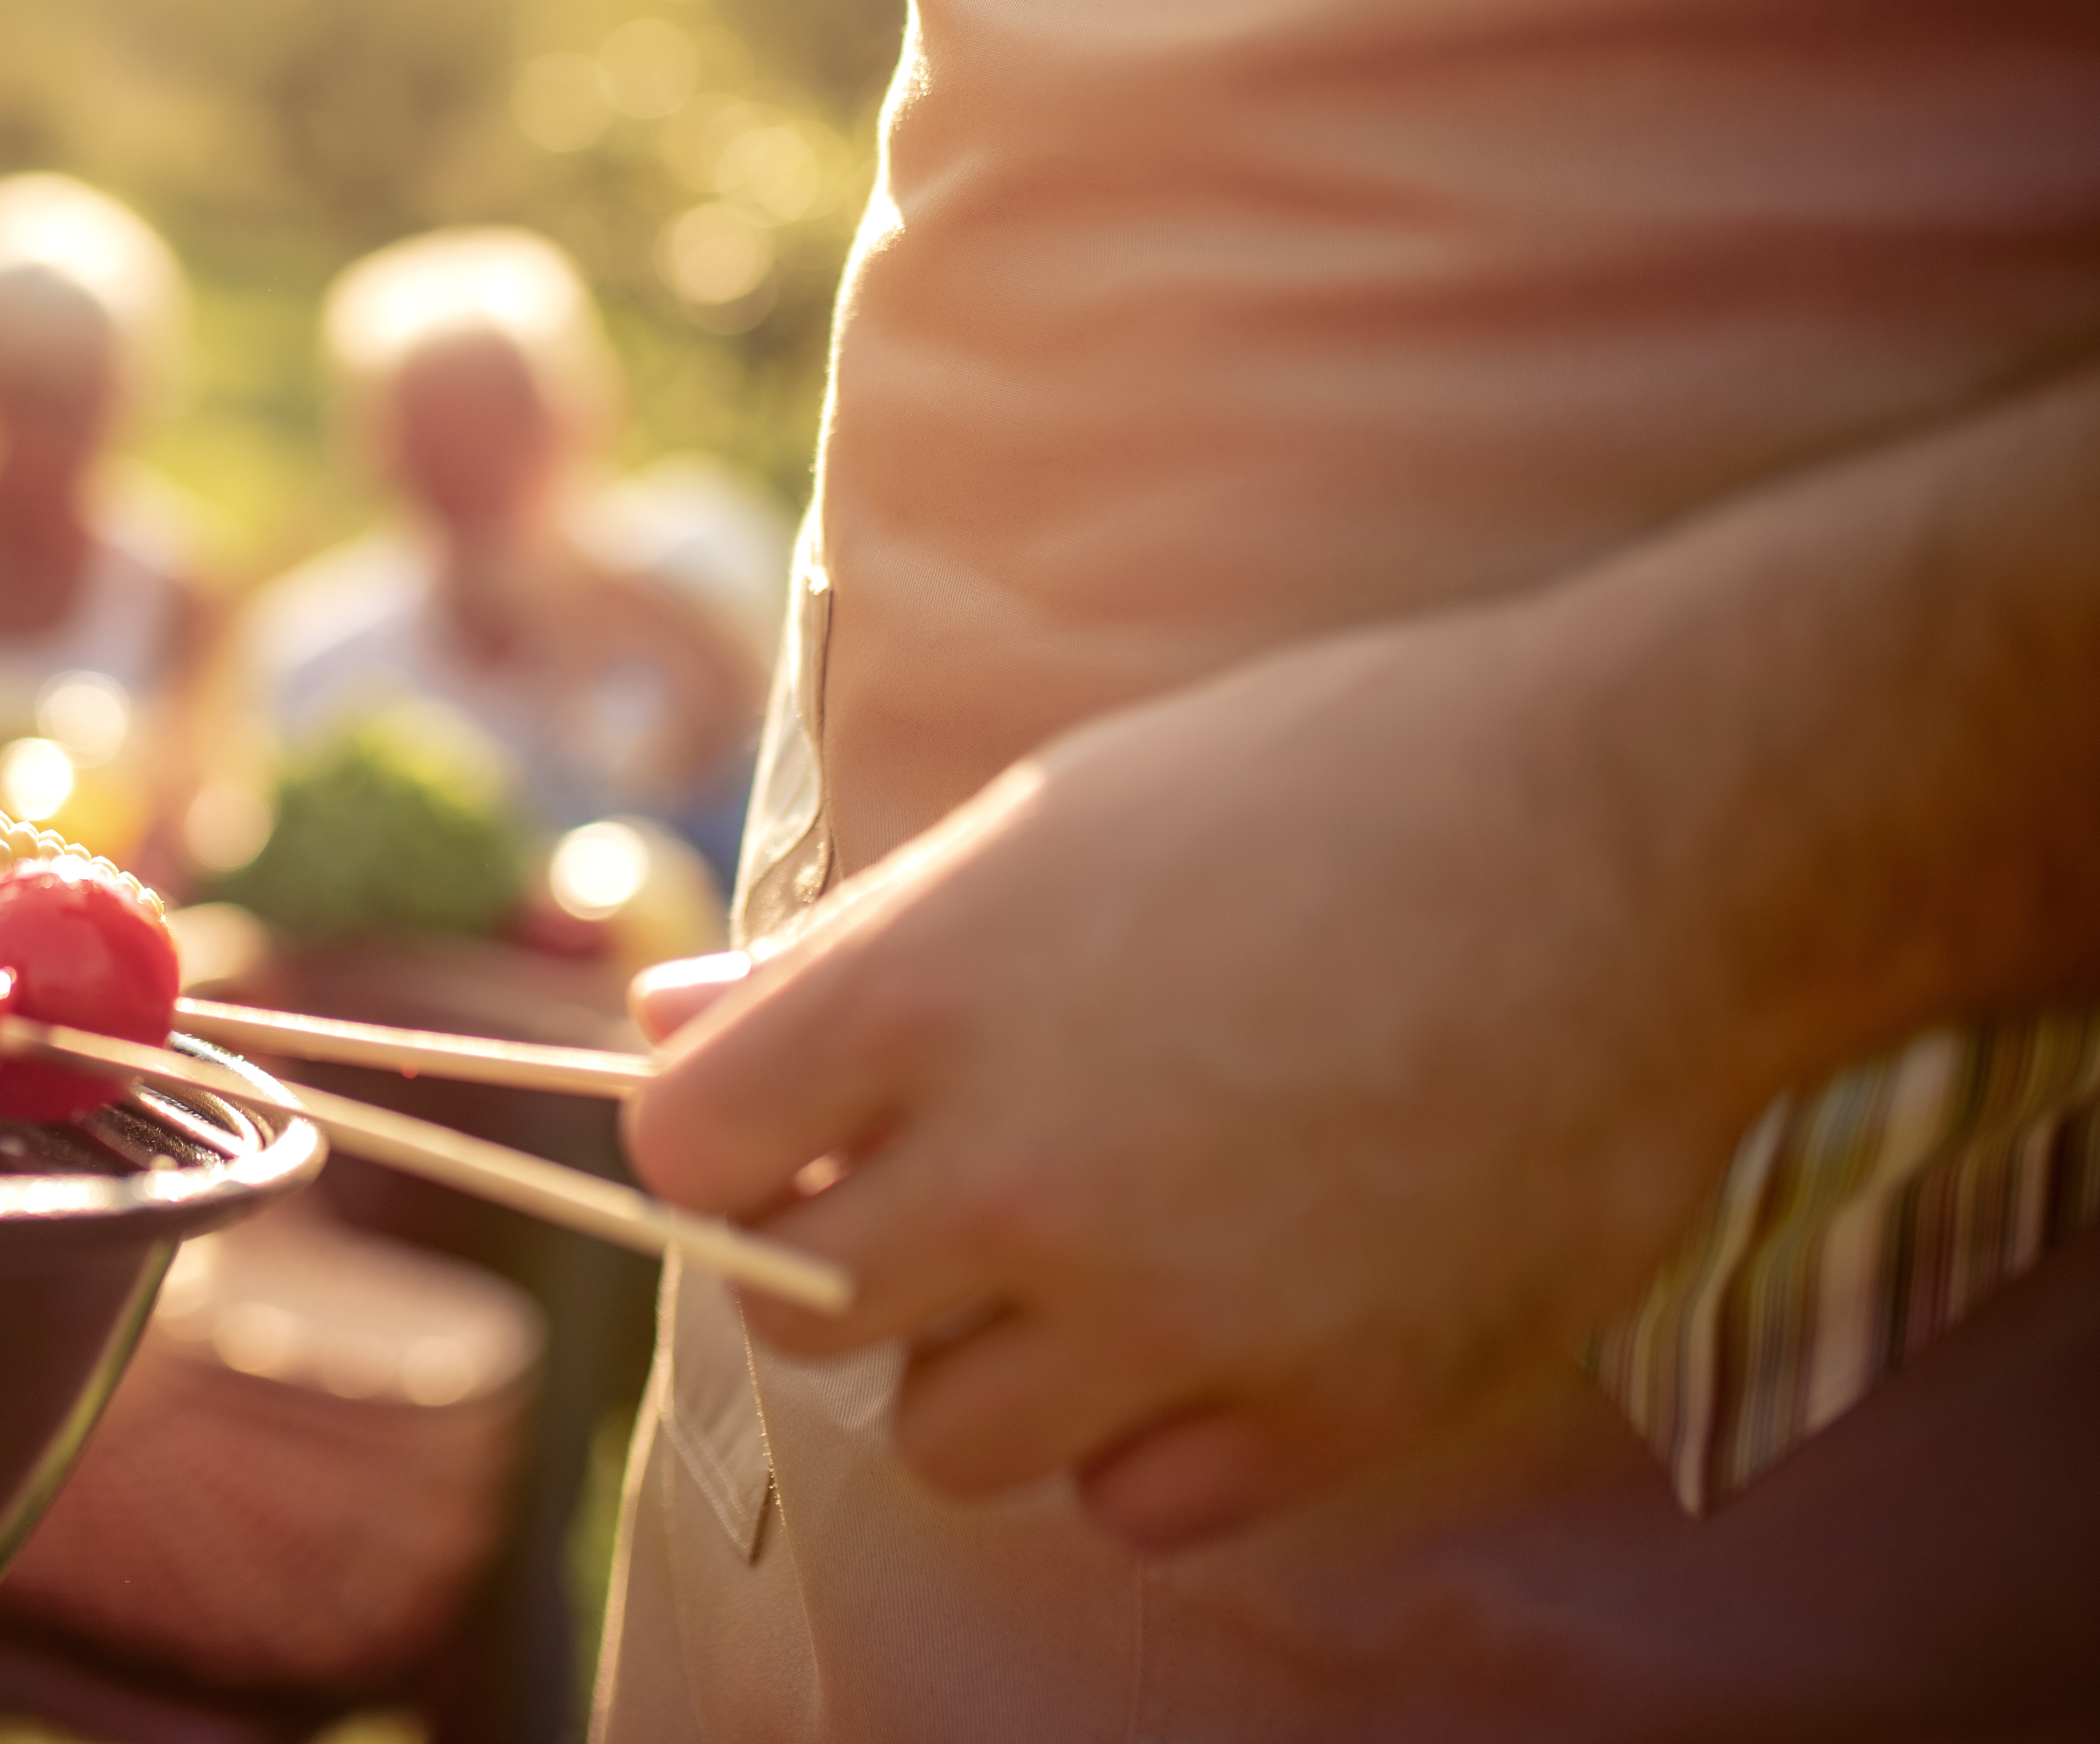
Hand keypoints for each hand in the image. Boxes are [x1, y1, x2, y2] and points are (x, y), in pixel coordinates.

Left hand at [621, 598, 1777, 1553]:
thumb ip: (849, 955)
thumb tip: (669, 1021)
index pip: (690, 1149)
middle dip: (853, 1256)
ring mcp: (1173, 1305)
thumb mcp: (1048, 824)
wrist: (1627, 845)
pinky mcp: (1324, 1404)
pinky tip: (1221, 1323)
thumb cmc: (1325, 792)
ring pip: (950, 1437)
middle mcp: (1021, 1170)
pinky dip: (1155, 1438)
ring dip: (995, 1361)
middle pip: (801, 1314)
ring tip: (1101, 1253)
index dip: (724, 1140)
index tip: (790, 1123)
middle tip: (964, 1180)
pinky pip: (1135, 1503)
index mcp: (929, 998)